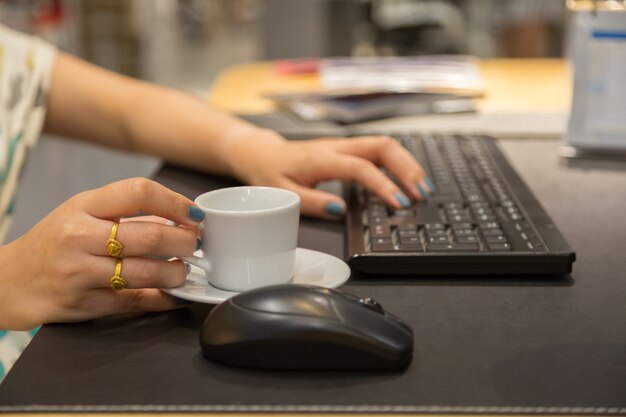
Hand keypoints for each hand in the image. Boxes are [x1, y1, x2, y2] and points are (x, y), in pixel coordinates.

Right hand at [0, 178, 201, 329]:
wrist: (8, 282)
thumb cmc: (53, 243)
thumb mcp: (80, 213)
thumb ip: (123, 212)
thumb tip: (178, 218)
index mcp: (82, 206)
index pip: (138, 193)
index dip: (175, 203)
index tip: (194, 214)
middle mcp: (79, 237)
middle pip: (150, 236)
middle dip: (185, 242)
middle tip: (194, 245)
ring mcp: (80, 273)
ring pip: (147, 273)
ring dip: (177, 273)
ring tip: (182, 270)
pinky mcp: (84, 304)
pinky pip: (136, 302)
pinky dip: (164, 299)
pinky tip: (174, 295)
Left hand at [226, 131, 431, 218]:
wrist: (261, 153)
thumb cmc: (270, 173)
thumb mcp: (283, 194)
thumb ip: (312, 203)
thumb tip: (341, 210)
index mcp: (322, 159)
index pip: (361, 168)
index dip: (383, 185)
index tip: (399, 203)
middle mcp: (337, 147)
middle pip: (382, 146)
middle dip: (407, 168)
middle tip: (422, 194)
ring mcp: (344, 145)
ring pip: (384, 145)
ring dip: (406, 164)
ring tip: (422, 188)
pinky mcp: (347, 149)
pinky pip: (378, 150)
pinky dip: (397, 163)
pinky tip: (406, 180)